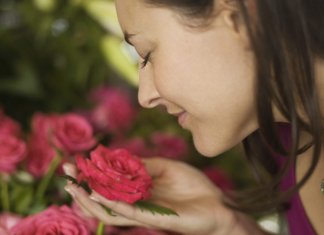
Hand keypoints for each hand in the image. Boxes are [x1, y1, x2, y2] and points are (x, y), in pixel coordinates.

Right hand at [63, 158, 256, 234]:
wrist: (216, 203)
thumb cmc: (192, 185)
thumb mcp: (165, 167)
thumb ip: (143, 165)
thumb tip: (119, 157)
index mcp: (139, 189)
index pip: (109, 183)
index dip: (91, 174)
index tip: (75, 161)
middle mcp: (137, 202)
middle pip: (103, 198)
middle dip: (83, 187)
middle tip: (66, 174)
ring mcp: (144, 212)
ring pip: (110, 210)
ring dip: (90, 200)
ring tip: (74, 188)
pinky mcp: (155, 219)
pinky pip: (129, 213)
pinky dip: (112, 205)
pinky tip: (99, 196)